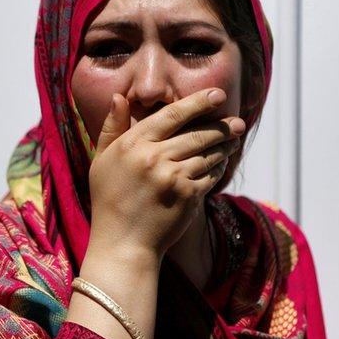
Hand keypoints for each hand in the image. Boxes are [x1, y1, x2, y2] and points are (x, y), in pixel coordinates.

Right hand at [86, 88, 244, 257]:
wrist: (122, 243)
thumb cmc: (109, 200)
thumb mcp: (102, 160)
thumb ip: (112, 127)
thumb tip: (120, 96)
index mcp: (132, 144)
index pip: (171, 115)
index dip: (197, 103)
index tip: (217, 95)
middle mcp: (153, 158)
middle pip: (197, 133)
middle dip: (221, 125)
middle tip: (236, 121)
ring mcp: (172, 177)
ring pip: (208, 153)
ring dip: (225, 144)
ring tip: (233, 139)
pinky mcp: (188, 196)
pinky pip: (211, 174)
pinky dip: (219, 166)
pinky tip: (221, 162)